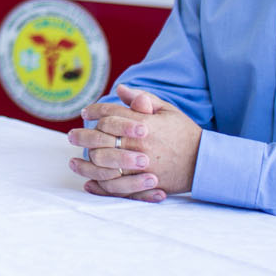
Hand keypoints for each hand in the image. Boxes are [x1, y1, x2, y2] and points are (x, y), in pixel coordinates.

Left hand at [67, 85, 201, 200]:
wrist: (204, 162)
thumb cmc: (184, 133)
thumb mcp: (167, 111)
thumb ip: (143, 99)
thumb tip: (120, 88)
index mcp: (143, 123)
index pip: (110, 114)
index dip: (94, 111)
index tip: (85, 113)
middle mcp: (138, 144)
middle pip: (100, 138)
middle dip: (82, 136)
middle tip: (71, 136)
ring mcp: (139, 166)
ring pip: (103, 163)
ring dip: (85, 163)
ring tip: (73, 161)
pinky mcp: (143, 184)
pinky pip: (116, 186)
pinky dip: (100, 186)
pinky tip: (88, 182)